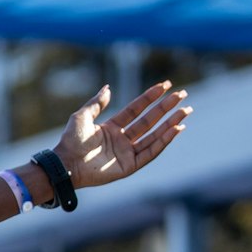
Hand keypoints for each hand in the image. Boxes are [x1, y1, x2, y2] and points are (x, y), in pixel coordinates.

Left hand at [56, 81, 190, 189]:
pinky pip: (151, 152)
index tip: (165, 85)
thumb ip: (97, 103)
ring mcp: (126, 153)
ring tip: (185, 110)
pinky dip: (164, 141)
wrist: (66, 163)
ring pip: (154, 136)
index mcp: (112, 128)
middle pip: (149, 121)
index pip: (136, 110)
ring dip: (170, 123)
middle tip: (183, 95)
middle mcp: (121, 140)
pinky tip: (176, 128)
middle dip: (166, 108)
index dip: (150, 97)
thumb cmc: (70, 141)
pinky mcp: (129, 166)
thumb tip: (108, 87)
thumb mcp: (82, 116)